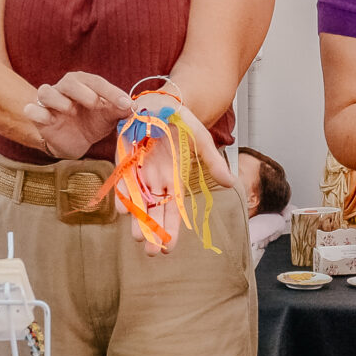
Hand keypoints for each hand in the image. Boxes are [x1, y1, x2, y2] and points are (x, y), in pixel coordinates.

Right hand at [23, 72, 134, 162]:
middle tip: (96, 105)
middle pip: (69, 81)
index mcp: (84, 83)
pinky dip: (38, 113)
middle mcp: (65, 88)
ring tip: (71, 111)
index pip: (97, 82)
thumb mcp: (108, 117)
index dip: (112, 92)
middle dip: (83, 92)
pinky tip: (50, 120)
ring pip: (46, 91)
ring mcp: (49, 102)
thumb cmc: (92, 122)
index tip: (127, 105)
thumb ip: (120, 110)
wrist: (74, 140)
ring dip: (59, 100)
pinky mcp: (38, 116)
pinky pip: (31, 110)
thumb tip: (134, 107)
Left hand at [117, 98, 232, 255]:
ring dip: (138, 221)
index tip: (169, 250)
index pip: (174, 210)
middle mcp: (157, 180)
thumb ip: (214, 163)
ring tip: (138, 239)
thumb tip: (232, 183)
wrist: (163, 102)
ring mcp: (140, 171)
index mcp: (175, 179)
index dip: (172, 230)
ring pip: (139, 202)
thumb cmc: (184, 123)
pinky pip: (123, 181)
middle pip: (155, 212)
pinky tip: (123, 210)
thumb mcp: (202, 141)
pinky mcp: (125, 160)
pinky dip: (123, 195)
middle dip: (154, 233)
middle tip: (151, 253)